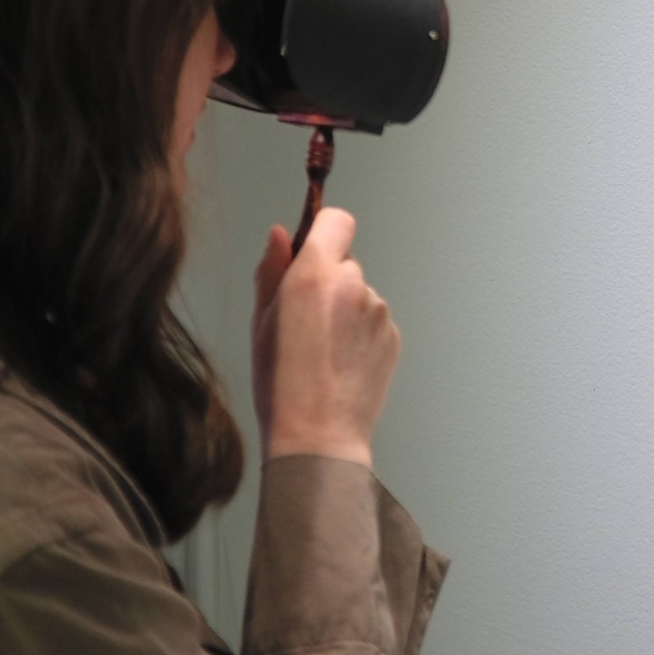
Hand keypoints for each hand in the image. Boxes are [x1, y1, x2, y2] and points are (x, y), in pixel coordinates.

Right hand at [250, 209, 399, 466]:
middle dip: (327, 280)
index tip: (310, 253)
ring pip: (360, 294)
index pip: (336, 220)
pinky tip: (340, 363)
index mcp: (316, 275)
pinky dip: (360, 334)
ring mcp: (379, 311)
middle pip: (345, 262)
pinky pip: (373, 322)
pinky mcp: (393, 336)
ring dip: (345, 310)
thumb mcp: (260, 321)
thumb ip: (272, 269)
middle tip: (304, 321)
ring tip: (321, 351)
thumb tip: (280, 234)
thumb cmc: (281, 383)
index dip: (323, 231)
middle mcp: (354, 285)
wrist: (318, 434)